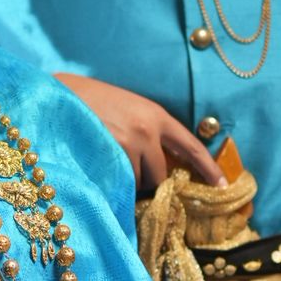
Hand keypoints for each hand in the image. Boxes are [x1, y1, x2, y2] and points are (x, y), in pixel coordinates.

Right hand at [56, 73, 224, 188]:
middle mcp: (147, 130)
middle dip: (147, 178)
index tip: (223, 185)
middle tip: (124, 166)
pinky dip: (112, 181)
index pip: (191, 146)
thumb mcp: (126, 109)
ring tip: (105, 158)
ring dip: (126, 179)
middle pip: (160, 174)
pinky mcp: (109, 157)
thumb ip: (146, 130)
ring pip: (138, 182)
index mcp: (156, 115)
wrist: (57, 94)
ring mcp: (128, 144)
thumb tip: (161, 165)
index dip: (208, 168)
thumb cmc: (89, 102)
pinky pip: (120, 183)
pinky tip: (97, 163)